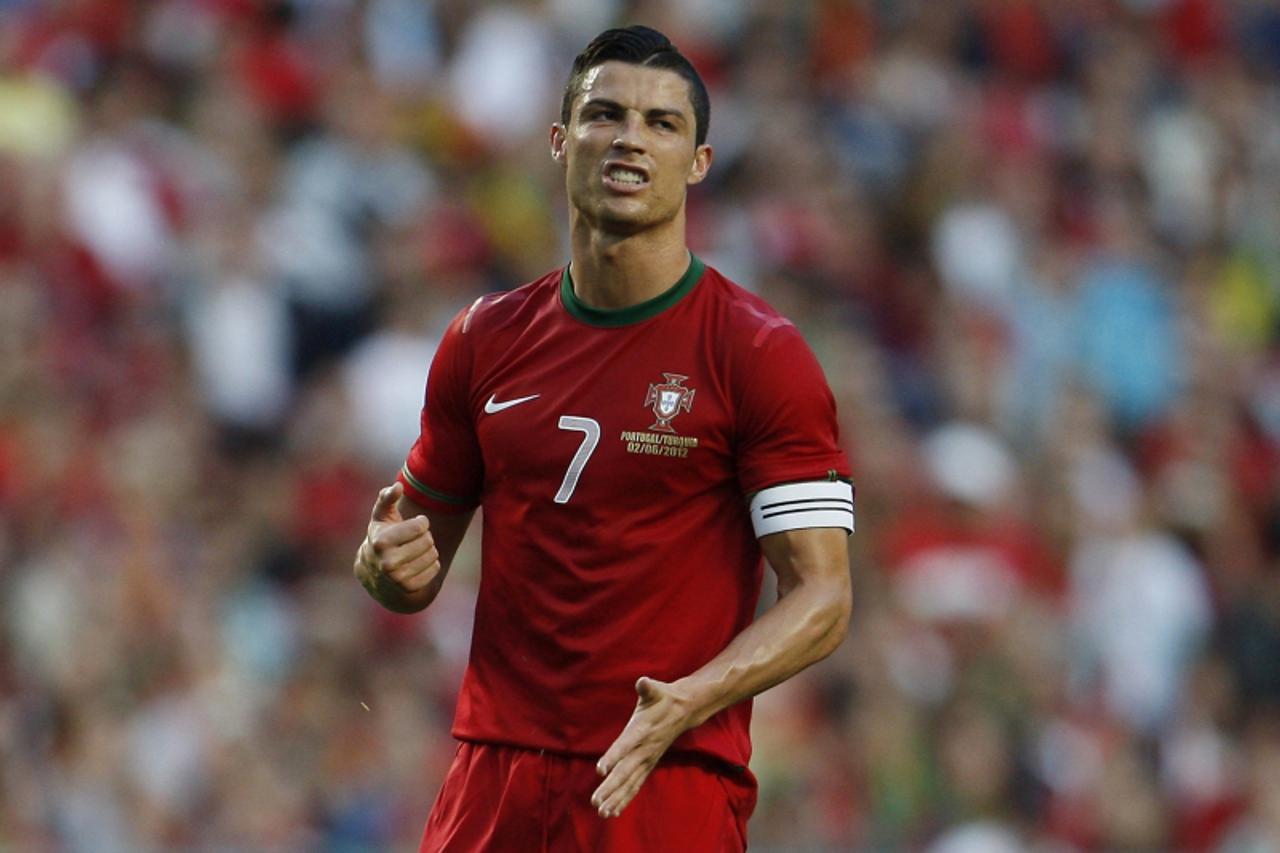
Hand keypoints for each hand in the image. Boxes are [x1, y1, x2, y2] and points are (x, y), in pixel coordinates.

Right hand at [354, 483, 440, 594]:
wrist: (374, 573)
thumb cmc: (382, 536)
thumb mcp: (381, 516)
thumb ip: (387, 498)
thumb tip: (398, 486)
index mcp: (381, 542)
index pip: (421, 526)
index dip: (420, 523)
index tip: (412, 526)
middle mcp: (387, 562)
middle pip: (428, 541)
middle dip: (424, 537)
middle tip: (411, 541)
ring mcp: (398, 578)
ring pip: (433, 555)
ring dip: (428, 551)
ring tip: (414, 551)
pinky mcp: (410, 588)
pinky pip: (435, 569)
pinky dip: (431, 565)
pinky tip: (417, 564)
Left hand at [591, 677, 693, 817]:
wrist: (685, 710)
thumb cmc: (664, 698)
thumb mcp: (656, 689)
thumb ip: (648, 688)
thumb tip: (643, 681)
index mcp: (643, 729)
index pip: (626, 744)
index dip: (614, 756)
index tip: (600, 769)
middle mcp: (645, 749)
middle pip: (626, 771)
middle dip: (611, 787)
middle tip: (596, 801)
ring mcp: (648, 759)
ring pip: (630, 782)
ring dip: (616, 798)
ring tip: (602, 812)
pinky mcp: (648, 765)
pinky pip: (635, 784)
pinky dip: (625, 798)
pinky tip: (613, 811)